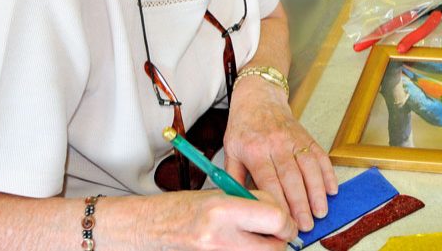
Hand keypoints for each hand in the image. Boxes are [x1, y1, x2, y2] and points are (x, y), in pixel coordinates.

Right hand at [136, 189, 295, 250]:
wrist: (154, 229)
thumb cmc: (184, 209)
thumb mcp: (220, 195)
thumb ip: (253, 203)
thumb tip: (283, 214)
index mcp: (223, 211)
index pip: (276, 219)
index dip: (286, 221)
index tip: (285, 220)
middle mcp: (221, 239)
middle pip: (275, 248)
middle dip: (279, 240)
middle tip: (271, 232)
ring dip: (265, 249)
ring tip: (249, 237)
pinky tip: (240, 244)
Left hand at [223, 76, 338, 231]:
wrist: (258, 97)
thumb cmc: (243, 126)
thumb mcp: (231, 150)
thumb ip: (234, 178)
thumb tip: (238, 203)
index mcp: (254, 149)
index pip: (269, 180)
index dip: (279, 203)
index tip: (283, 222)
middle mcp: (276, 143)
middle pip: (291, 177)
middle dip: (300, 204)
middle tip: (306, 225)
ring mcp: (293, 139)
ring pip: (309, 167)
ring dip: (317, 192)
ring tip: (321, 212)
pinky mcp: (306, 136)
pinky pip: (320, 155)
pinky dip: (328, 173)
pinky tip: (332, 190)